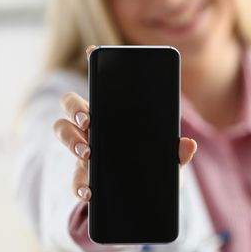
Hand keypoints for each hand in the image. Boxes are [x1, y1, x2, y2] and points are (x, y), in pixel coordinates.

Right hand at [53, 46, 196, 201]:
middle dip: (75, 108)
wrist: (144, 200)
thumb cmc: (154, 169)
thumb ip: (177, 153)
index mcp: (115, 116)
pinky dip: (79, 184)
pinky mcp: (84, 176)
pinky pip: (74, 177)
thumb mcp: (169, 161)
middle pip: (71, 105)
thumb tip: (188, 145)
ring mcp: (85, 150)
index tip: (93, 51)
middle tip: (89, 120)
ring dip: (70, 139)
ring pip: (62, 131)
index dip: (96, 64)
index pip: (102, 86)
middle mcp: (94, 128)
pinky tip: (90, 191)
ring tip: (87, 153)